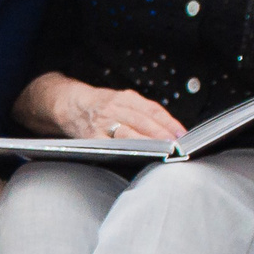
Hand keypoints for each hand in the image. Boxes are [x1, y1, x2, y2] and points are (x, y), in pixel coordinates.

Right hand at [59, 83, 185, 141]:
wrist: (71, 106)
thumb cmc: (102, 106)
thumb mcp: (122, 100)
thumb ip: (142, 111)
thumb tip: (170, 128)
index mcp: (124, 98)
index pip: (151, 110)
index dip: (168, 122)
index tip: (182, 133)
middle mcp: (113, 108)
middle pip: (142, 121)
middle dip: (160, 134)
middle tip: (176, 145)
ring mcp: (102, 124)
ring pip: (128, 133)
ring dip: (146, 143)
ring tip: (162, 151)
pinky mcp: (93, 138)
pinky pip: (111, 145)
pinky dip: (125, 150)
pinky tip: (137, 156)